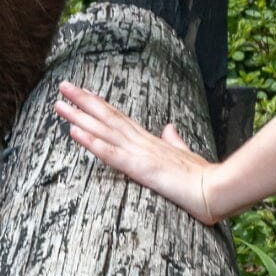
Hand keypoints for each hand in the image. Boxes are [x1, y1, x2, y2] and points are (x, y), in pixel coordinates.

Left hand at [55, 81, 220, 223]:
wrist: (216, 189)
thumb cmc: (203, 178)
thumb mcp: (186, 156)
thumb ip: (175, 140)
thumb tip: (169, 127)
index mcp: (152, 141)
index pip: (121, 119)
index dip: (101, 106)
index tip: (83, 93)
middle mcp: (143, 142)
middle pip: (108, 117)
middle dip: (84, 101)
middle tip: (63, 86)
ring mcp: (140, 153)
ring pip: (105, 130)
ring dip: (80, 116)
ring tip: (60, 104)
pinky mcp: (140, 168)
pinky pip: (111, 154)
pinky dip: (92, 142)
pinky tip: (75, 132)